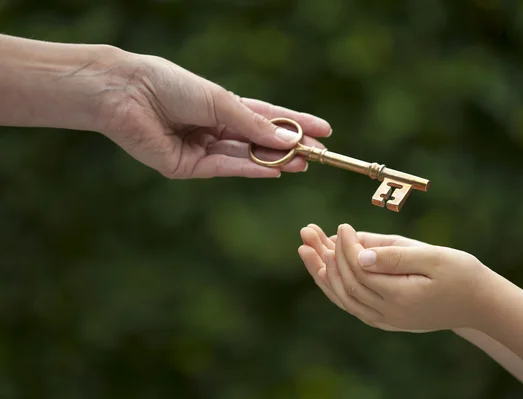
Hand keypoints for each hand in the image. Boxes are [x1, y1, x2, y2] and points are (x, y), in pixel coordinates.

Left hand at [98, 50, 331, 178]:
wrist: (126, 93)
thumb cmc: (170, 85)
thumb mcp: (220, 100)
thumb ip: (252, 122)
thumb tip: (289, 139)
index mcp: (223, 106)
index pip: (267, 117)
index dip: (296, 124)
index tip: (324, 130)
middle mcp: (215, 129)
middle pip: (260, 141)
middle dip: (290, 148)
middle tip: (319, 155)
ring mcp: (203, 149)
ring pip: (246, 157)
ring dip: (275, 161)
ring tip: (303, 163)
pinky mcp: (188, 167)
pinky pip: (225, 168)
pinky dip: (250, 170)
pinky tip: (275, 170)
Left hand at [298, 224, 489, 331]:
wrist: (478, 304)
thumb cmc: (460, 274)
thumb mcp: (433, 258)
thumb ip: (396, 256)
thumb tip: (360, 254)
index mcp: (400, 296)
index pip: (360, 270)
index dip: (347, 247)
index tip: (343, 225)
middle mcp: (387, 314)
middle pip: (345, 284)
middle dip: (324, 255)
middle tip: (308, 231)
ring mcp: (385, 320)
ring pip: (343, 298)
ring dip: (321, 272)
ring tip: (305, 248)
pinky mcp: (384, 319)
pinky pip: (350, 304)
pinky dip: (334, 286)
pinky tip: (322, 269)